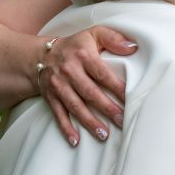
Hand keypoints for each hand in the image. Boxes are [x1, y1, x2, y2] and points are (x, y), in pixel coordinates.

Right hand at [37, 26, 137, 145]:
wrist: (41, 55)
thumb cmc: (75, 46)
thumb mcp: (93, 34)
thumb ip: (114, 38)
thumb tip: (133, 47)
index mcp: (83, 56)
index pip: (102, 73)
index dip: (116, 87)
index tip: (130, 98)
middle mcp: (69, 71)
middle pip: (90, 93)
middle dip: (106, 108)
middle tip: (121, 120)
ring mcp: (59, 86)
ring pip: (75, 106)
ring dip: (89, 122)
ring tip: (104, 134)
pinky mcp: (50, 97)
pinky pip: (58, 114)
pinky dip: (66, 128)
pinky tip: (76, 140)